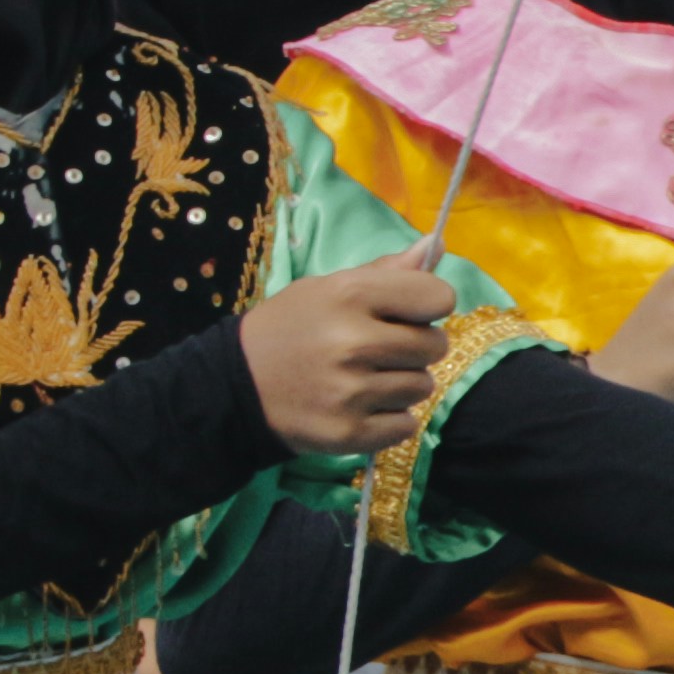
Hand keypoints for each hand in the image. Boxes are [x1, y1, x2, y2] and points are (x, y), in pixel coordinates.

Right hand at [243, 255, 462, 456]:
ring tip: (364, 377)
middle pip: (436, 345)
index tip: (408, 313)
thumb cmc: (291, 328)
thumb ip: (387, 271)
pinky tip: (359, 406)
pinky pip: (406, 425)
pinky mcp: (349, 431)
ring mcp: (351, 391)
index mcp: (349, 295)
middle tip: (380, 349)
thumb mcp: (329, 287)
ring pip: (423, 387)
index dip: (428, 305)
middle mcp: (352, 342)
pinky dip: (389, 419)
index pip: (438, 296)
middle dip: (417, 347)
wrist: (235, 385)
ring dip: (401, 384)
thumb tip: (437, 242)